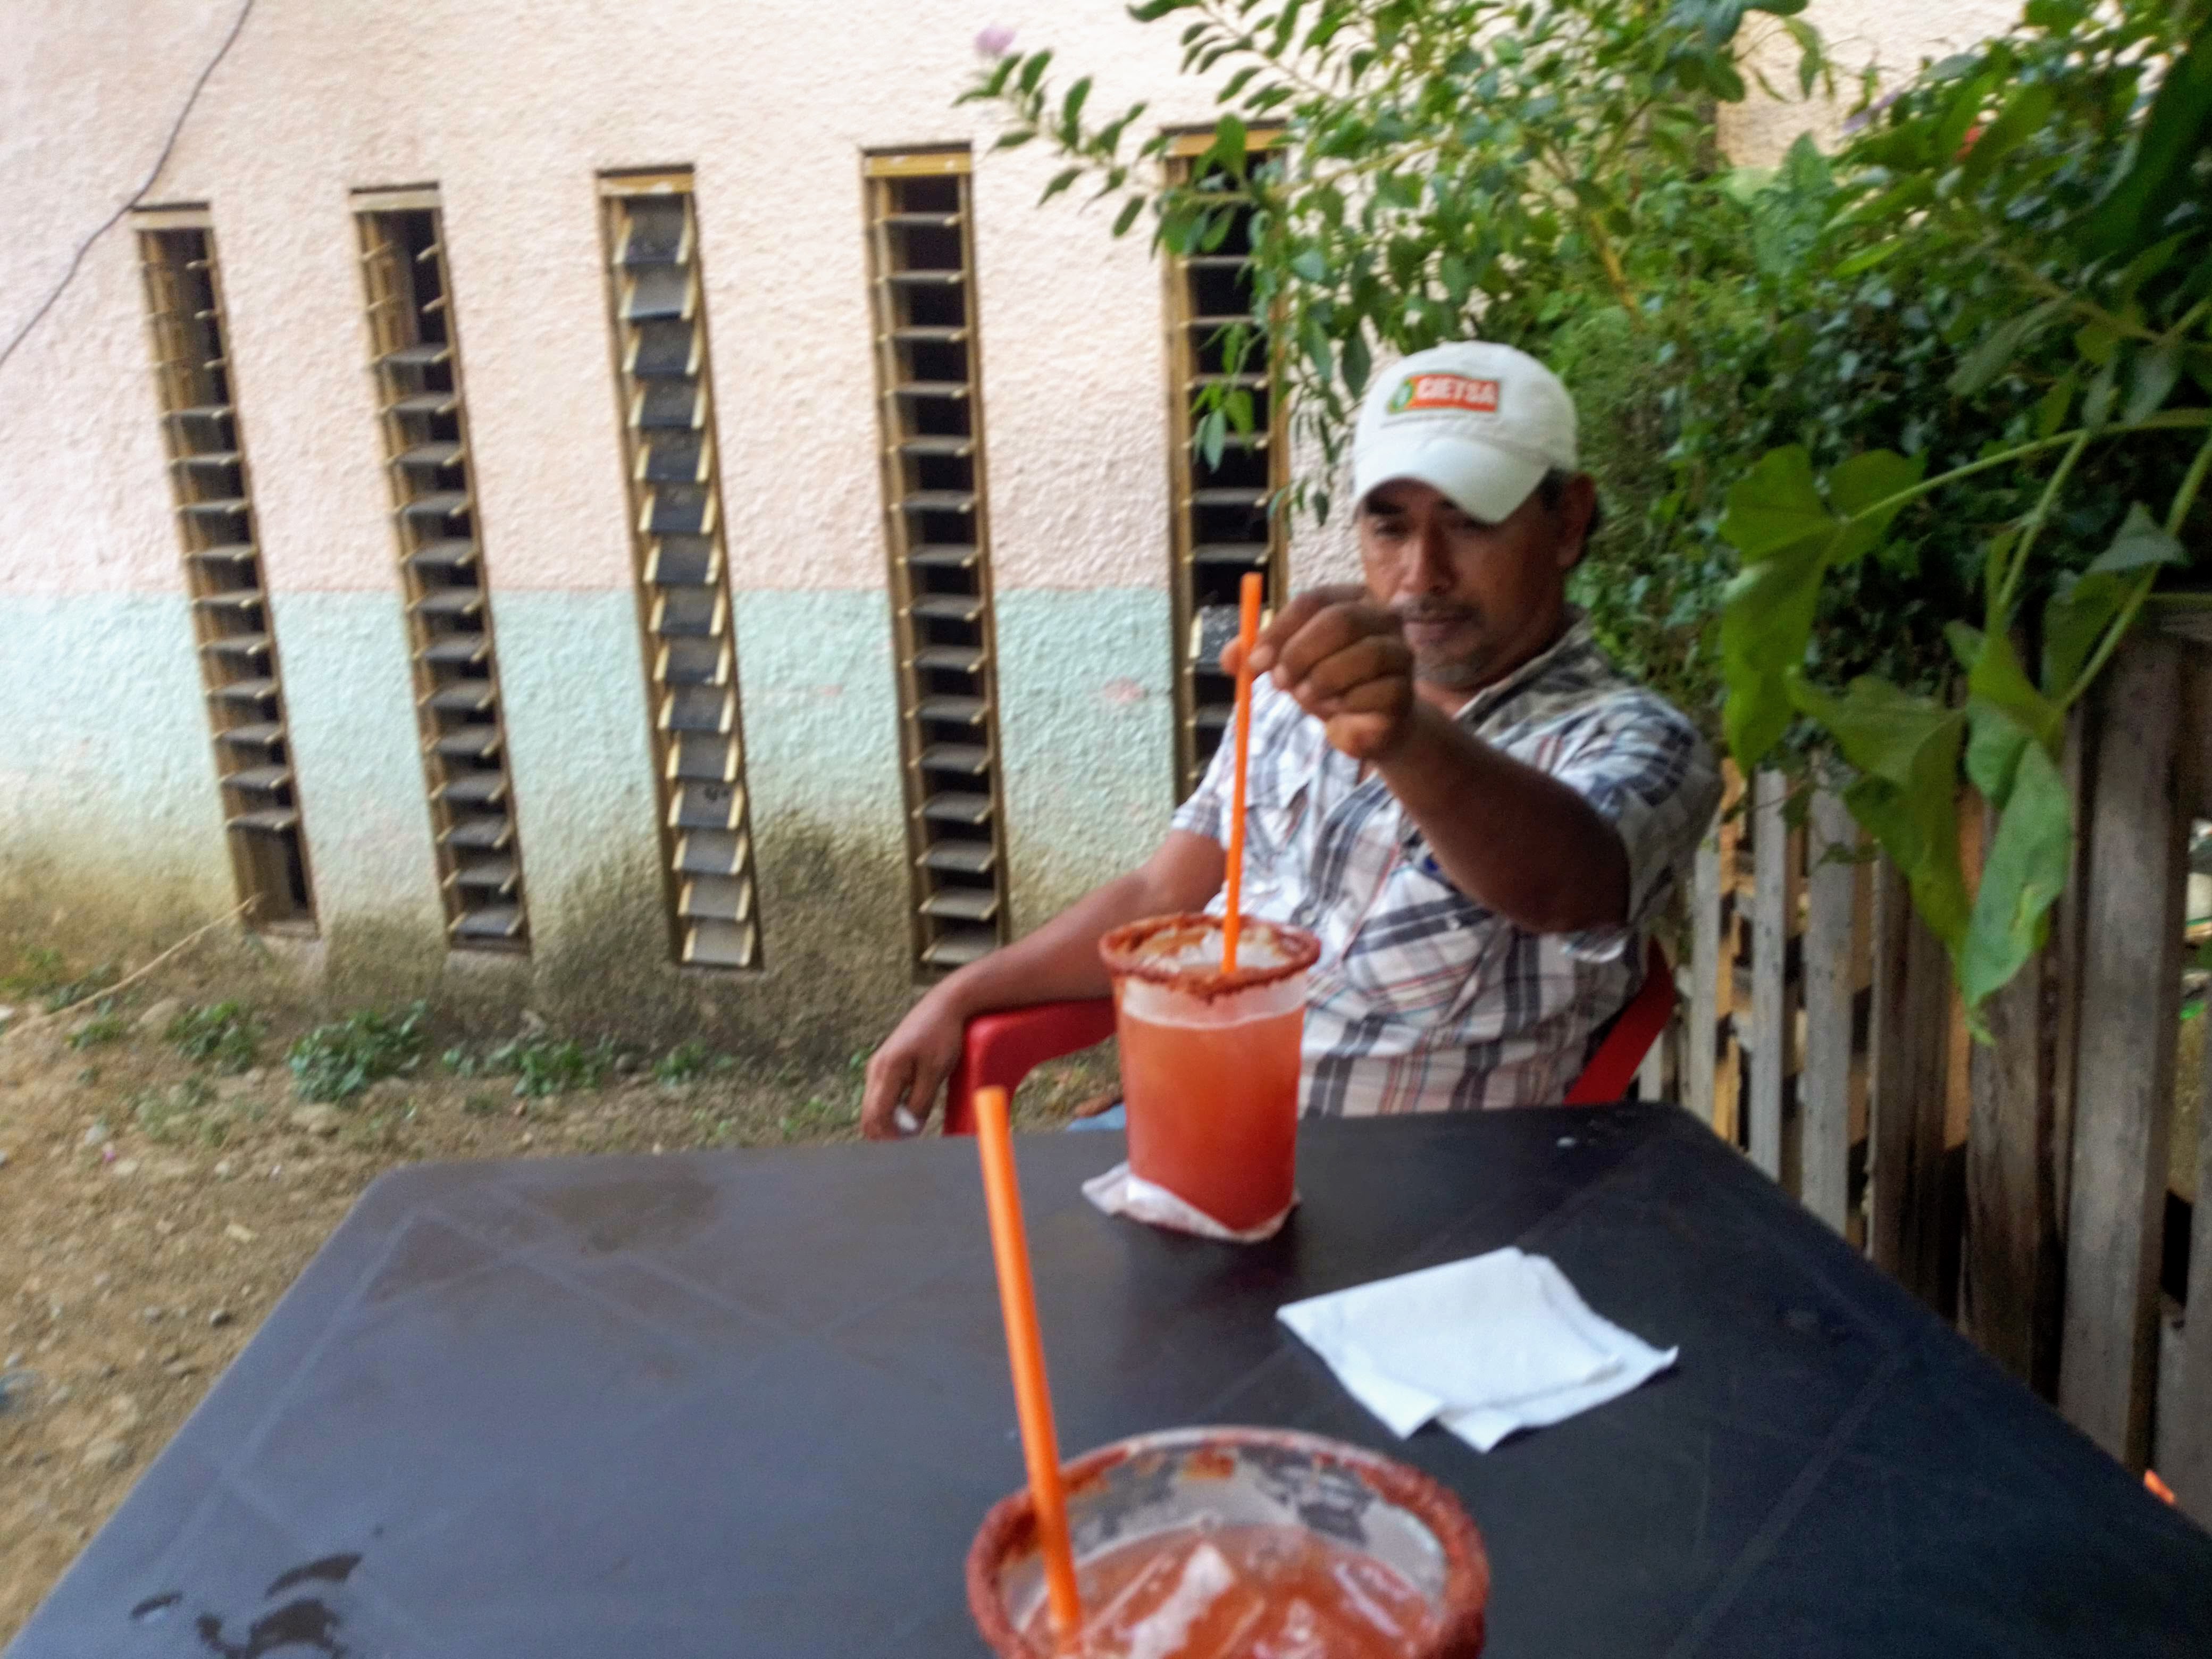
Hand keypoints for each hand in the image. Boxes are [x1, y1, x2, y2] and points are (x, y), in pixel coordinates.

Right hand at [860, 989, 967, 1139]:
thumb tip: (910, 1131)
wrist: (945, 1005)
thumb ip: (920, 1102)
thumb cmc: (943, 1036)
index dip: (887, 1139)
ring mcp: (878, 1066)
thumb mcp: (936, 1072)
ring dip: (887, 1125)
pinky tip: (906, 1118)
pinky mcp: (886, 1066)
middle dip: (884, 1136)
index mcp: (887, 1070)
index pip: (877, 1116)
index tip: (904, 1153)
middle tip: (906, 1151)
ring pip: (874, 1107)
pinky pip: (881, 1097)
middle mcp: (876, 1069)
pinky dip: (890, 1112)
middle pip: (870, 1115)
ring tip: (909, 1137)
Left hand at [1230, 585, 1416, 762]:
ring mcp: (1399, 653)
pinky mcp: (1405, 691)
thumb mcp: (1289, 664)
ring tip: (1306, 698)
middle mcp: (1383, 618)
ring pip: (1363, 656)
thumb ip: (1258, 656)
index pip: (1314, 601)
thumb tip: (1228, 658)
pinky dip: (1346, 704)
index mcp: (1352, 599)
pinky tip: (1336, 711)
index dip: (1280, 630)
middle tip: (1279, 682)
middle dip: (1301, 653)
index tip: (1255, 661)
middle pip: (1341, 621)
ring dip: (1323, 680)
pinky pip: (1374, 693)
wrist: (1368, 723)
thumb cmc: (1329, 683)